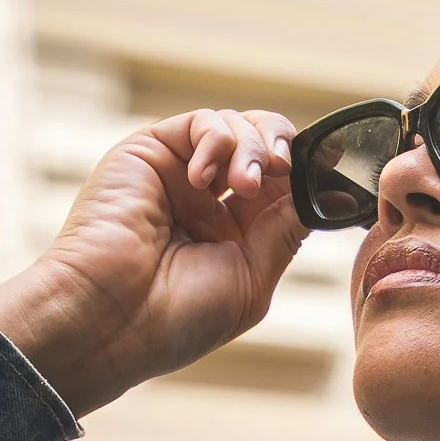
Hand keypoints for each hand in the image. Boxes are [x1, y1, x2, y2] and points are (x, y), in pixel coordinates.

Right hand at [0, 107, 303, 414]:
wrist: (110, 317)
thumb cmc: (176, 317)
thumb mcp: (251, 278)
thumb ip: (285, 229)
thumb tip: (324, 190)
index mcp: (235, 235)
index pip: (283, 186)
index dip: (307, 173)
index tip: (328, 169)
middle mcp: (209, 201)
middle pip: (265, 148)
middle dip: (283, 150)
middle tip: (281, 168)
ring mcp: (180, 174)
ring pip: (238, 128)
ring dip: (252, 147)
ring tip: (242, 184)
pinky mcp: (151, 152)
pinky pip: (202, 123)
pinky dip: (217, 139)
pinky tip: (203, 178)